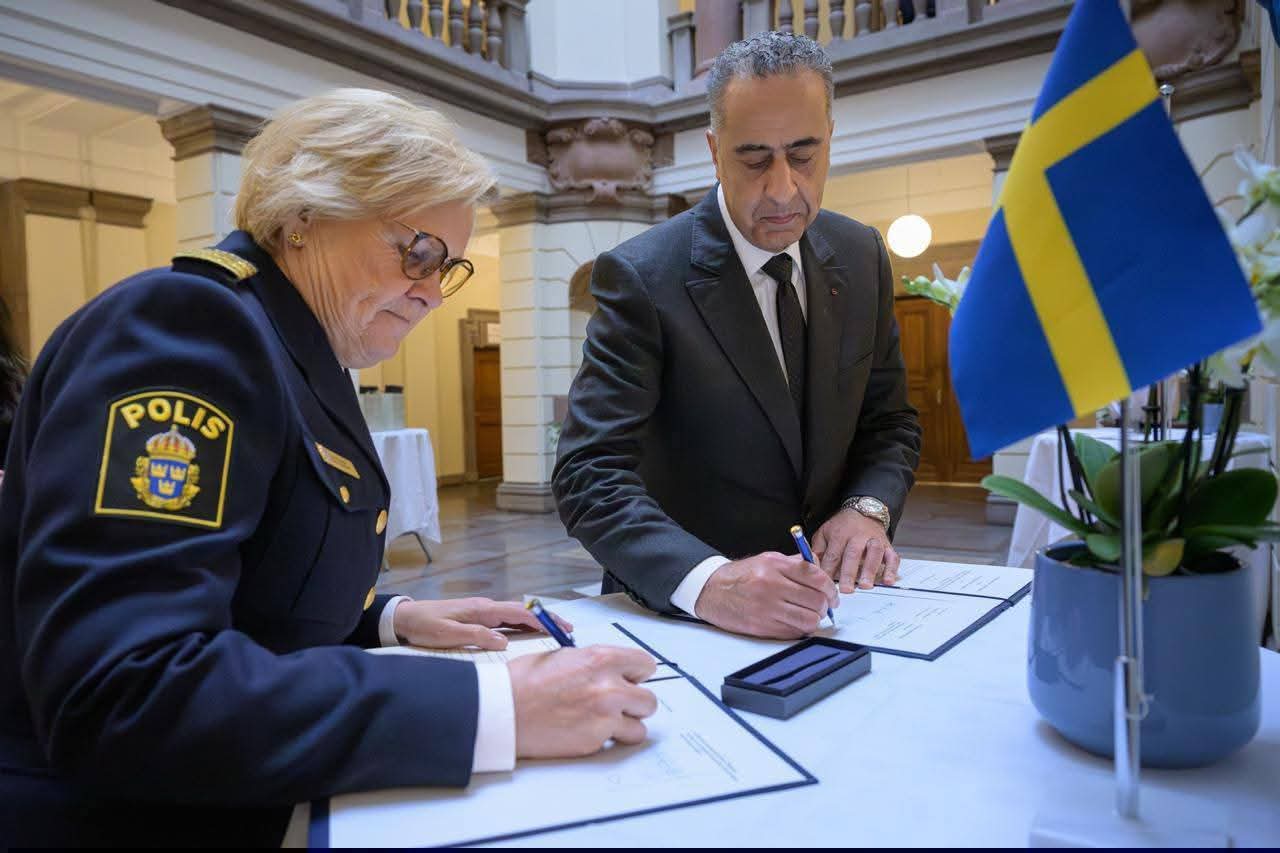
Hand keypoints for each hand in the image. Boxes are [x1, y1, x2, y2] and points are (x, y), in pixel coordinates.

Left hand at [391, 597, 572, 649]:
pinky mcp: (478, 617)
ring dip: (537, 622)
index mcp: (482, 610)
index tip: (559, 627)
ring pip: (517, 615)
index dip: (541, 620)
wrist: (405, 617)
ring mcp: (483, 611)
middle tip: (567, 629)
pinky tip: (530, 632)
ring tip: (556, 630)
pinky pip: (507, 620)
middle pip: (523, 611)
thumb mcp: (447, 634)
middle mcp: (486, 607)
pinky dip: (524, 624)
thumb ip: (476, 636)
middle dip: (547, 619)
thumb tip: (504, 641)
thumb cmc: (424, 626)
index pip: (519, 613)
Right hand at [509, 646, 657, 757]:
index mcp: (601, 659)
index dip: (638, 674)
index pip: (645, 665)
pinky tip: (585, 730)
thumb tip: (612, 671)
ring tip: (603, 722)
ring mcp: (604, 717)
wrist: (503, 710)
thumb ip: (595, 663)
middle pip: (649, 700)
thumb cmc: (525, 681)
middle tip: (619, 704)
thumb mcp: (565, 656)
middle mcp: (609, 687)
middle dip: (635, 703)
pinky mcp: (595, 741)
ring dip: (625, 726)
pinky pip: (615, 742)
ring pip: (639, 727)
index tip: (632, 679)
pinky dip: (605, 739)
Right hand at [694, 552, 837, 638]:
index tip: (832, 595)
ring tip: (809, 615)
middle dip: (825, 606)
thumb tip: (821, 569)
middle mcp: (771, 585)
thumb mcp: (767, 559)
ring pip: (809, 620)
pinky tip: (794, 622)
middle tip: (822, 606)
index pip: (816, 577)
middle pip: (816, 600)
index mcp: (774, 565)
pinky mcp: (761, 626)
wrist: (711, 591)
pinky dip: (800, 629)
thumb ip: (795, 563)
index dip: (830, 588)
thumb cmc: (741, 576)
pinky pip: (794, 632)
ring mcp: (766, 607)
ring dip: (814, 619)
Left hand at [812, 509, 900, 593]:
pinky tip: (889, 581)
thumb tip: (812, 567)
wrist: (863, 512)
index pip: (833, 554)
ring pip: (874, 554)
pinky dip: (892, 569)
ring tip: (865, 586)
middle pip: (853, 554)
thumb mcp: (824, 532)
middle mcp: (858, 536)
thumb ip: (818, 550)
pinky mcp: (887, 545)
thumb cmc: (841, 527)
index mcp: (840, 534)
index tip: (826, 584)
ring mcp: (874, 540)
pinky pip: (892, 557)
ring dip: (870, 570)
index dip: (829, 569)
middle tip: (846, 589)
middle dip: (849, 573)